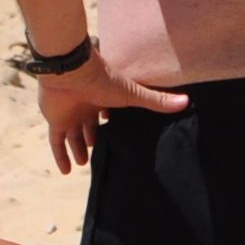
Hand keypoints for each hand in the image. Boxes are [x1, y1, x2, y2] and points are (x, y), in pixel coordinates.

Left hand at [35, 44, 188, 171]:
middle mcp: (86, 107)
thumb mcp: (133, 94)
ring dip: (78, 149)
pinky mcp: (56, 121)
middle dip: (92, 138)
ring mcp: (70, 114)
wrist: (71, 72)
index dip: (111, 123)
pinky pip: (57, 142)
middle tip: (99, 151)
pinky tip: (66, 171)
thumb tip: (187, 102)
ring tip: (85, 164)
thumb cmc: (103, 80)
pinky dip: (61, 156)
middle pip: (89, 126)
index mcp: (104, 98)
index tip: (118, 134)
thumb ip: (156, 101)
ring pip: (73, 136)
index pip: (107, 113)